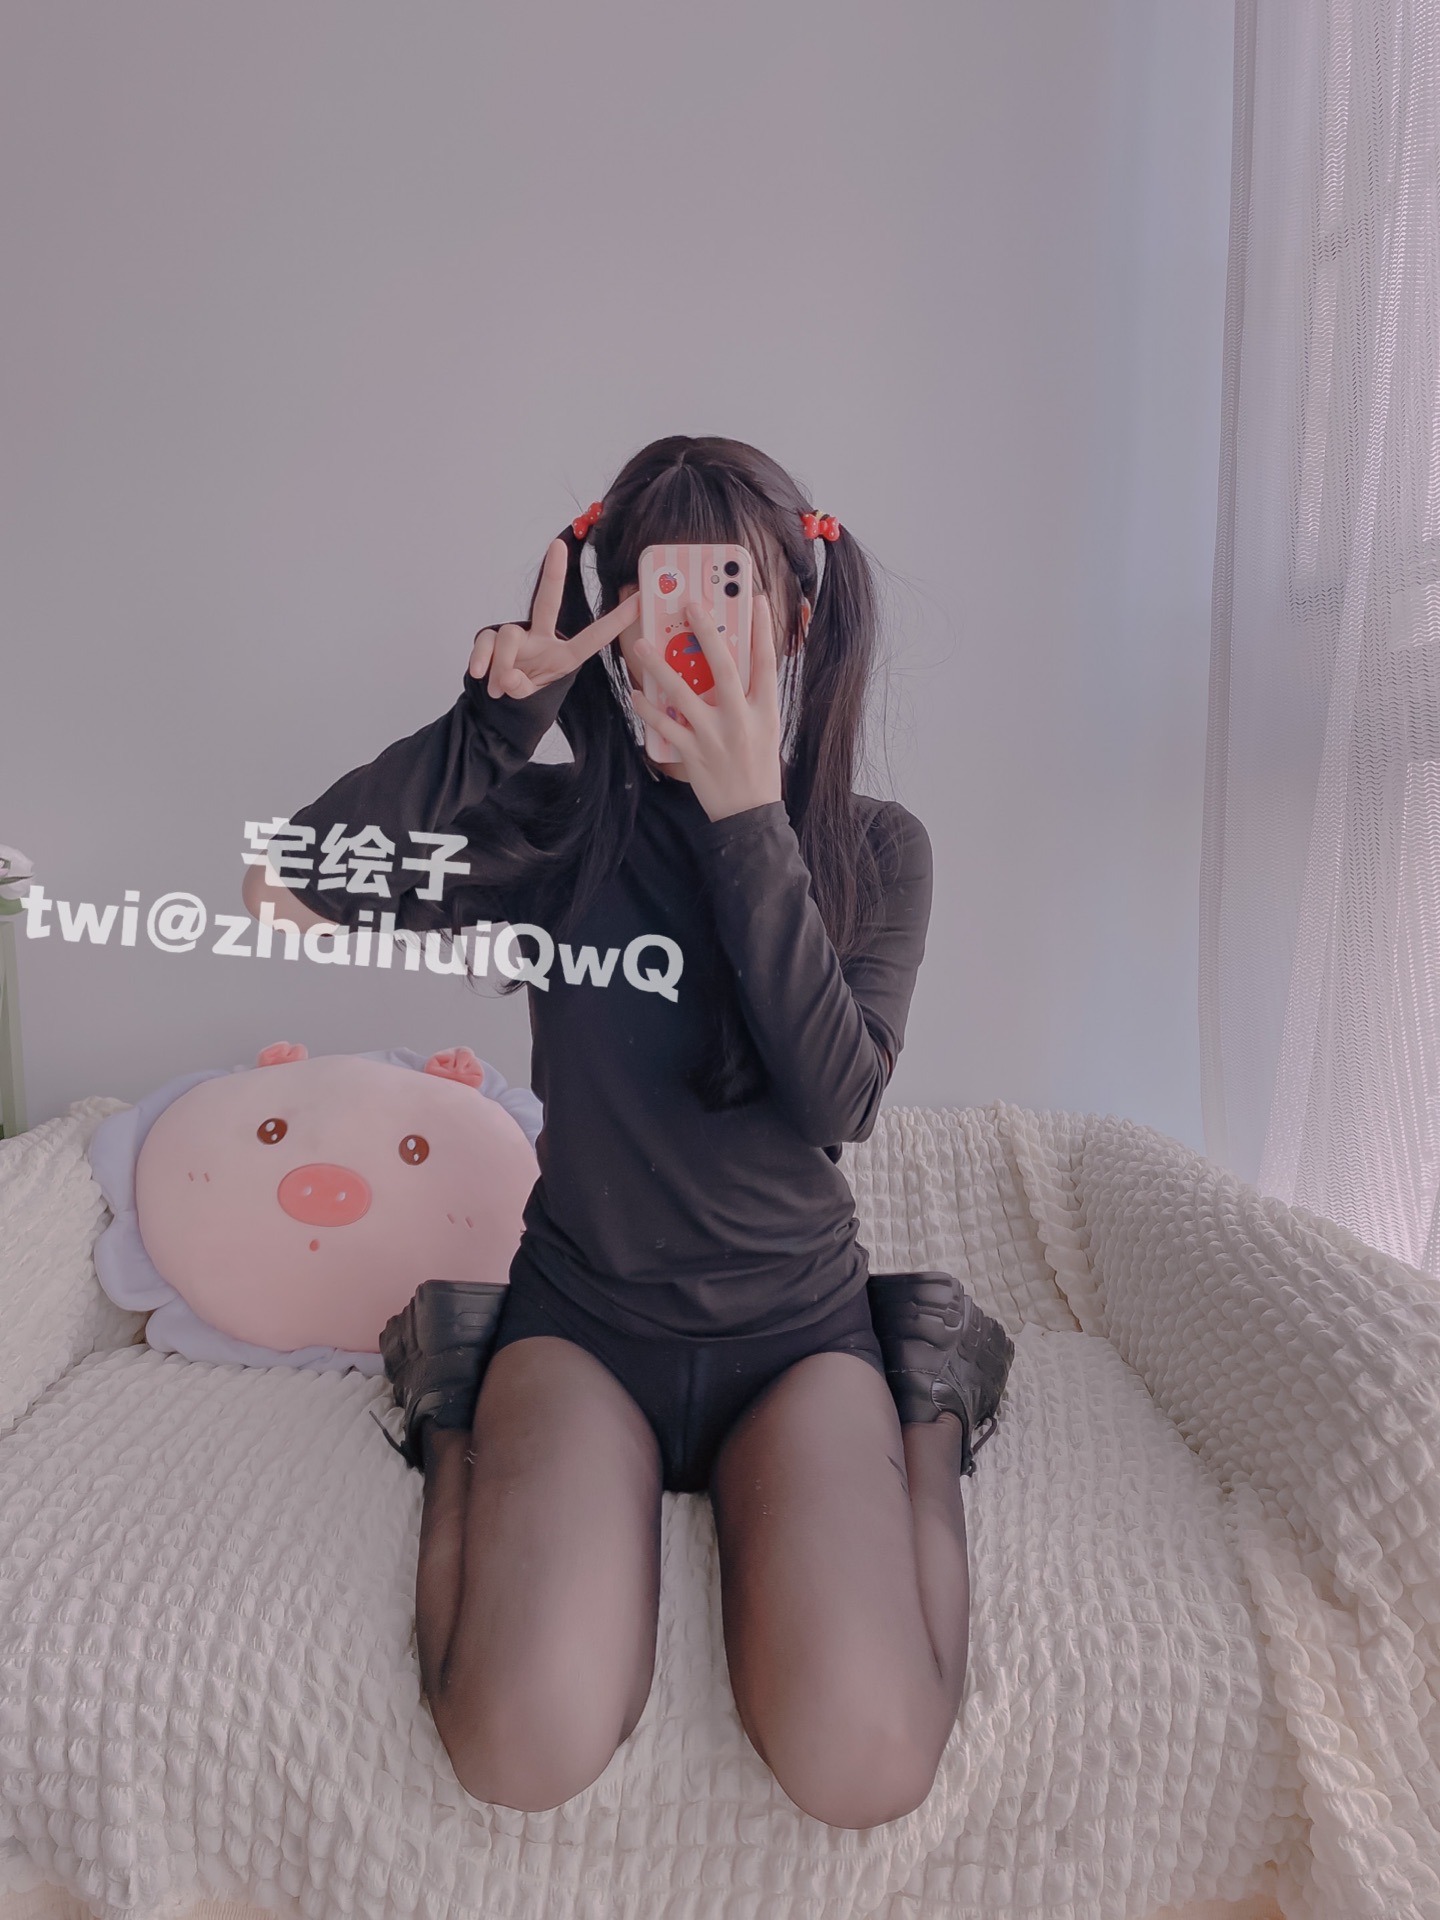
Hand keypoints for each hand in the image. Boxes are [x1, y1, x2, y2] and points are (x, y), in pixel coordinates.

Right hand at [469, 538, 639, 699]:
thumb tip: (507, 677)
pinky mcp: (490, 638)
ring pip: (508, 636)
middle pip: (547, 601)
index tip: (640, 600)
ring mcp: (516, 637)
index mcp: (563, 656)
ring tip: (499, 687)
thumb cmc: (523, 695)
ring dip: (502, 665)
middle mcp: (542, 639)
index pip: (593, 638)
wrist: (496, 704)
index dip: (616, 621)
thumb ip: (521, 688)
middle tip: (557, 546)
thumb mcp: (529, 698)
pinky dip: (481, 659)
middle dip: (553, 573)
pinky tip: (479, 674)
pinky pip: (485, 641)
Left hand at [629, 593, 782, 821]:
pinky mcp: (694, 755)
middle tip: (691, 604)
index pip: (766, 661)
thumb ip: (750, 698)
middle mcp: (741, 720)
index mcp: (765, 710)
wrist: (749, 815)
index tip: (756, 597)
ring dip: (661, 666)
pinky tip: (635, 693)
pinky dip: (648, 710)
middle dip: (708, 633)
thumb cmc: (757, 768)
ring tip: (642, 643)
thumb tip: (726, 662)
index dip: (762, 628)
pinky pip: (665, 727)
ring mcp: (715, 737)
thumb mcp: (765, 729)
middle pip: (725, 668)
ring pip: (684, 694)